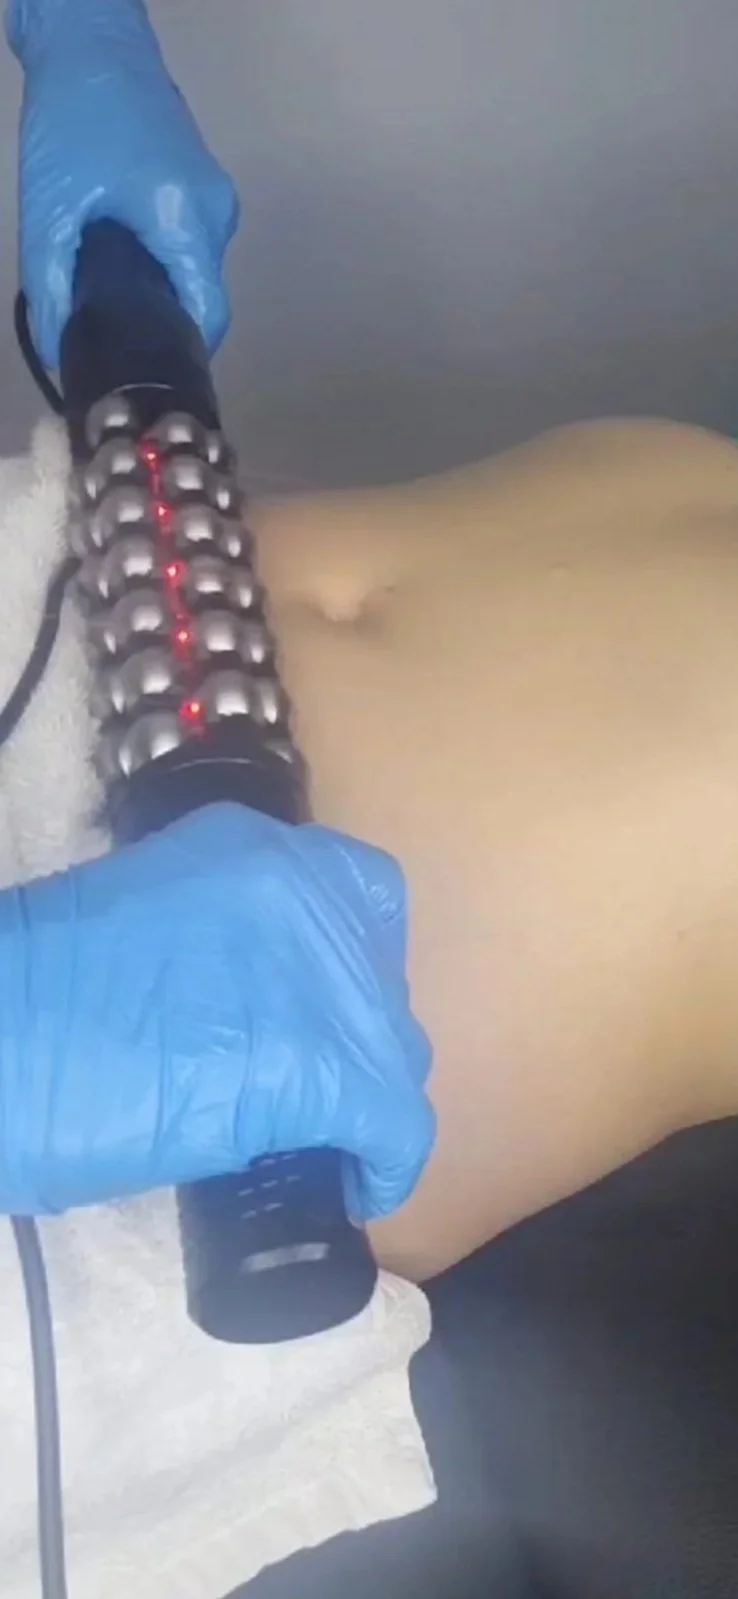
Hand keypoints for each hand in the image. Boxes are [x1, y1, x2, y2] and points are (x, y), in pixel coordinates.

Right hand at [0, 804, 434, 1218]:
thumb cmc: (32, 1000)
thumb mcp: (146, 927)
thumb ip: (218, 942)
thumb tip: (260, 1006)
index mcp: (252, 849)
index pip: (362, 895)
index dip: (356, 966)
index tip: (327, 1016)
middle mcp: (300, 891)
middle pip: (380, 981)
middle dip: (355, 1044)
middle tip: (308, 1093)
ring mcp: (318, 975)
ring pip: (394, 1050)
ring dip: (366, 1101)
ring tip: (321, 1143)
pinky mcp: (321, 1065)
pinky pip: (395, 1121)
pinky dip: (385, 1165)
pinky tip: (356, 1189)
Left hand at [10, 0, 238, 367]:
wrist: (91, 42)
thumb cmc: (74, 120)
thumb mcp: (50, 211)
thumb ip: (53, 287)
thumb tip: (59, 348)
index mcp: (187, 222)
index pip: (206, 316)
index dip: (179, 348)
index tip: (144, 363)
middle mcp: (216, 214)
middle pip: (202, 296)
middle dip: (163, 315)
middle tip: (115, 326)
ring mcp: (215, 196)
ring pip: (196, 269)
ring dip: (162, 283)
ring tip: (115, 282)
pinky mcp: (205, 183)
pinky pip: (192, 240)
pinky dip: (164, 254)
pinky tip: (127, 247)